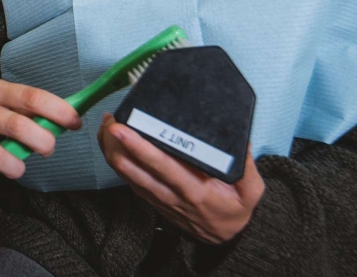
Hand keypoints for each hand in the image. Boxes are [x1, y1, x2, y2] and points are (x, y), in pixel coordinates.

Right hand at [0, 77, 81, 191]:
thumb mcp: (2, 93)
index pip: (31, 97)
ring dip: (15, 167)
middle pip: (16, 127)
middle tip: (48, 149)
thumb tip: (65, 120)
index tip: (74, 122)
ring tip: (19, 168)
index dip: (58, 111)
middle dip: (42, 142)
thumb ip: (28, 107)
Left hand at [99, 114, 264, 243]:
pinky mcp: (153, 201)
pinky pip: (129, 182)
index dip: (138, 146)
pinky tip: (111, 146)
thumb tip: (241, 139)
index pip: (160, 165)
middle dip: (115, 144)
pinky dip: (117, 164)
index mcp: (194, 189)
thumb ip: (247, 166)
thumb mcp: (251, 191)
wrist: (225, 238)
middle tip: (109, 119)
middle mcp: (171, 194)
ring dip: (112, 151)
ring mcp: (159, 199)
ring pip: (127, 175)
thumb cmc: (235, 209)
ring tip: (105, 127)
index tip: (121, 128)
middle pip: (133, 169)